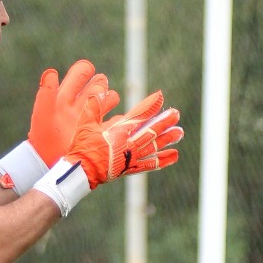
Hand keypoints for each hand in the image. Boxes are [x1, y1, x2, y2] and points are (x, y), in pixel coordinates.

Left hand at [28, 59, 118, 165]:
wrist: (51, 166)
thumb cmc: (44, 140)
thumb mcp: (43, 116)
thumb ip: (45, 95)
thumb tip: (51, 72)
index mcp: (65, 98)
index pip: (78, 75)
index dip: (85, 70)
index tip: (90, 71)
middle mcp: (79, 107)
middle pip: (95, 87)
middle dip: (101, 84)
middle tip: (101, 90)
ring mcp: (89, 120)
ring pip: (106, 102)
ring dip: (111, 99)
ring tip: (112, 100)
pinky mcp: (98, 135)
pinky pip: (114, 124)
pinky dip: (119, 121)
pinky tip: (121, 121)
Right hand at [66, 91, 182, 187]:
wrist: (82, 171)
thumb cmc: (82, 147)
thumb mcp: (85, 124)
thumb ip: (93, 106)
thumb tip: (99, 90)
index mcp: (118, 132)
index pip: (138, 116)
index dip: (150, 106)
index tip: (160, 97)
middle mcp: (128, 145)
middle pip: (150, 131)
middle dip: (164, 122)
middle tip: (175, 114)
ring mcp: (131, 157)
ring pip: (154, 147)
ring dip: (167, 139)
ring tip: (180, 132)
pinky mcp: (131, 168)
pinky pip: (150, 164)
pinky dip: (163, 160)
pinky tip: (174, 155)